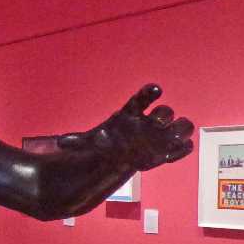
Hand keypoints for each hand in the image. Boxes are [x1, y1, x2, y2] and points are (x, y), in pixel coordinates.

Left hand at [57, 84, 193, 170]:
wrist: (119, 154)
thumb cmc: (107, 141)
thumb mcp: (91, 141)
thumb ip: (77, 140)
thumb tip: (60, 143)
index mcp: (133, 114)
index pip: (143, 98)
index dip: (150, 93)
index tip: (156, 90)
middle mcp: (151, 121)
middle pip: (165, 112)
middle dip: (165, 115)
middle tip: (160, 121)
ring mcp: (162, 135)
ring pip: (181, 126)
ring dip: (182, 129)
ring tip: (178, 134)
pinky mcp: (168, 151)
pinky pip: (183, 148)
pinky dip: (183, 149)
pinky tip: (179, 151)